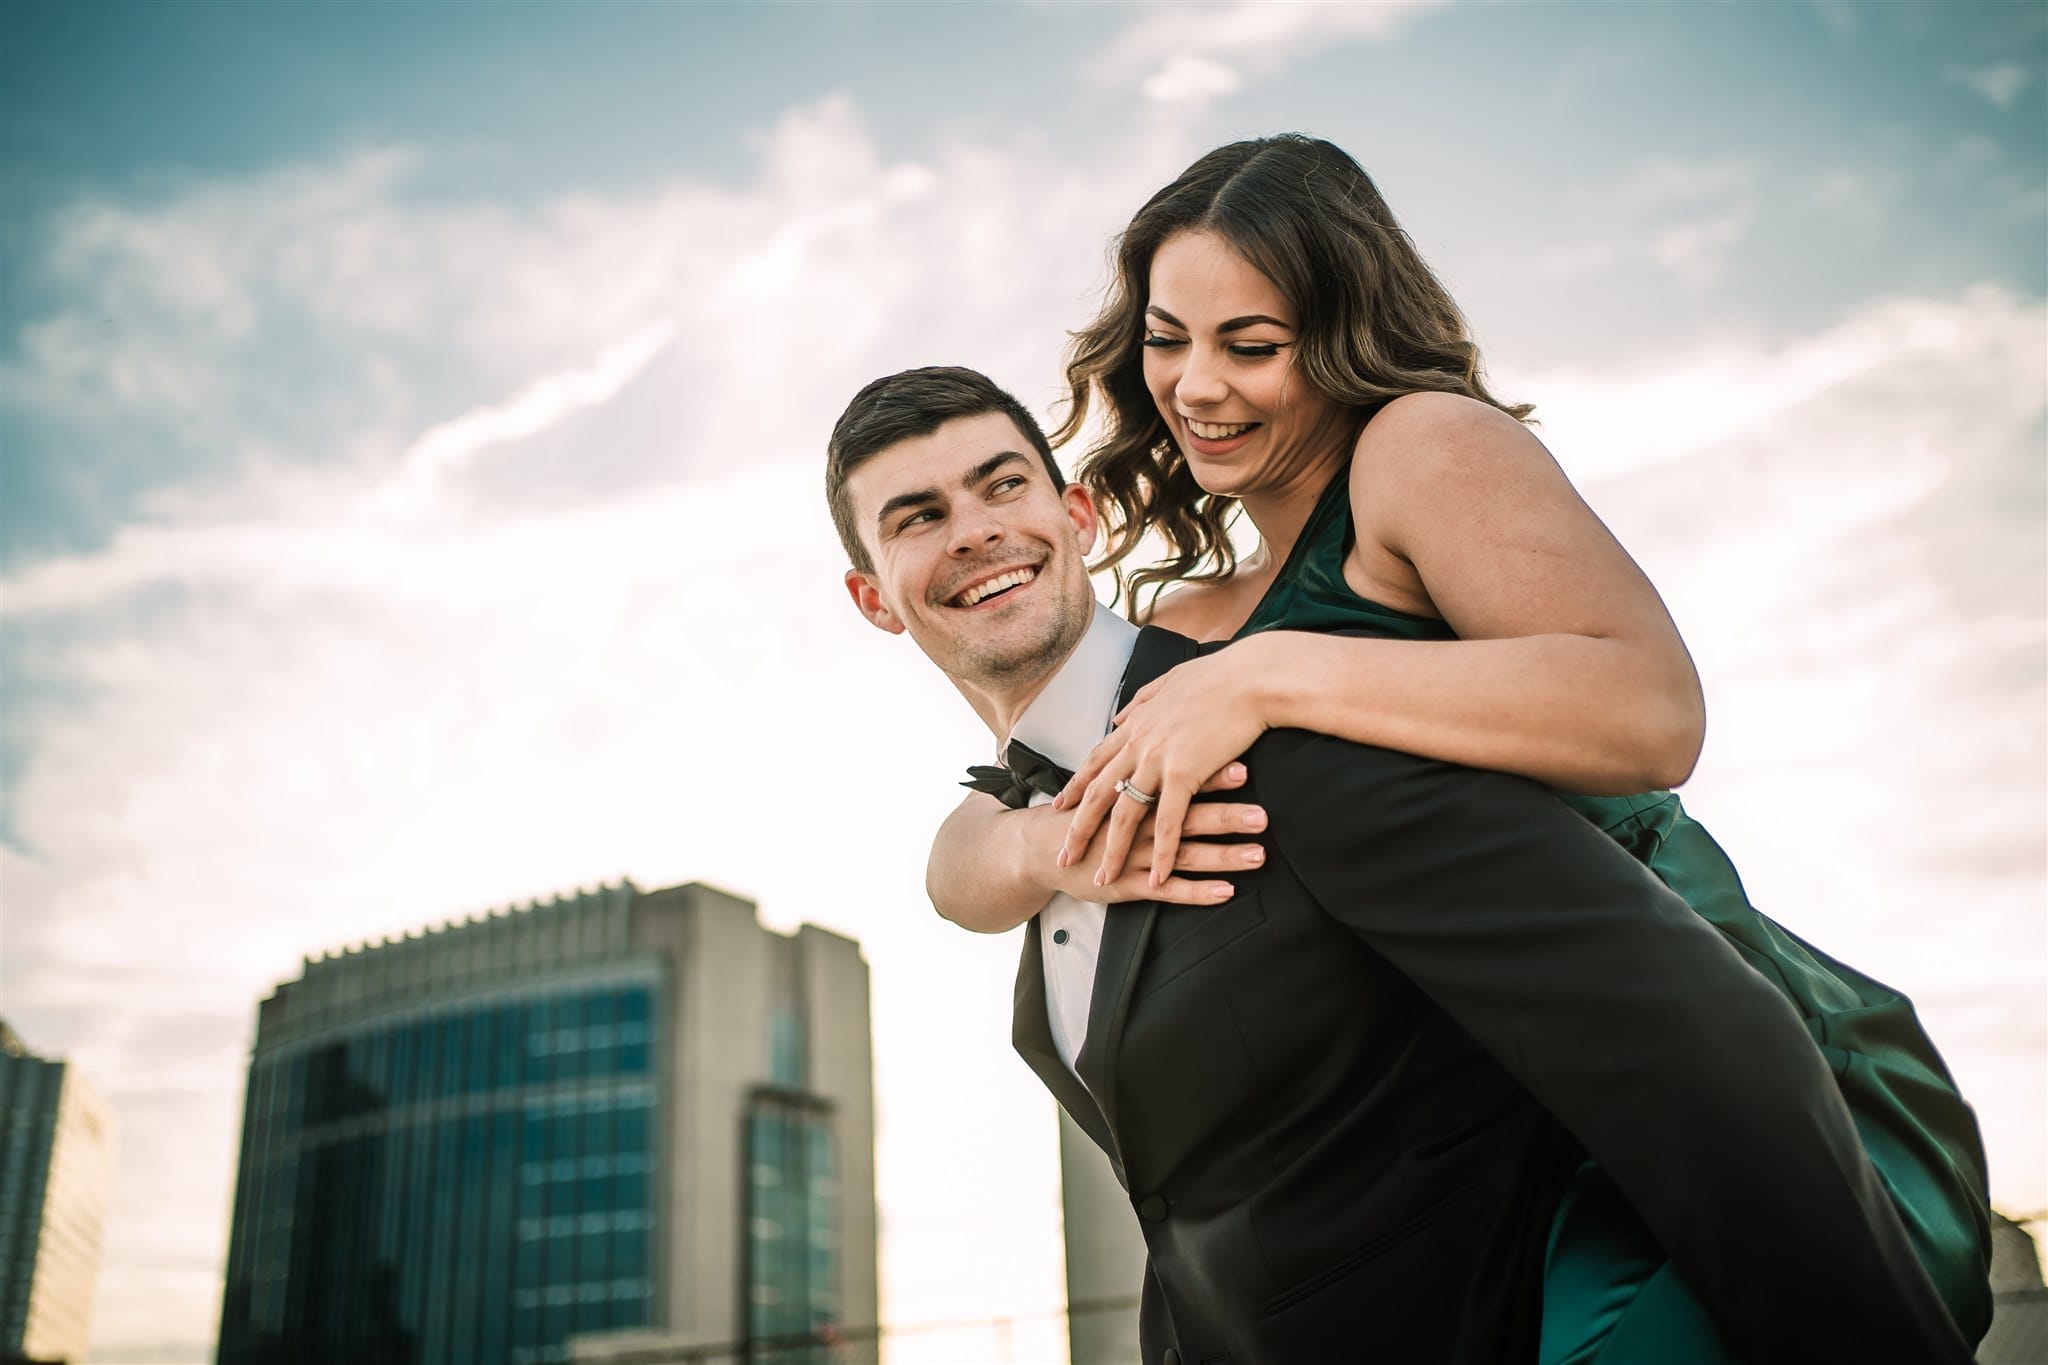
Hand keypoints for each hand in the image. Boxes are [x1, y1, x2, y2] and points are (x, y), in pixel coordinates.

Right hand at [1046, 768, 1266, 903]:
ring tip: (1258, 855)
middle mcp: (1139, 823)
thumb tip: (1151, 721)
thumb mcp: (1105, 775)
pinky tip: (1226, 892)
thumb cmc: (1081, 812)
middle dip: (1227, 817)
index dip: (1211, 774)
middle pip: (1188, 817)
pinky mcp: (1128, 884)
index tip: (1245, 766)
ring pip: (1184, 855)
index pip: (1179, 779)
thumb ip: (1135, 750)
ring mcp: (1135, 856)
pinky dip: (1197, 892)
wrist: (1040, 849)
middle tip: (1263, 815)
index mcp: (1137, 793)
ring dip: (1223, 857)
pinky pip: (1168, 891)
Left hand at [1056, 645, 1271, 887]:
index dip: (1075, 787)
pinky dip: (1162, 853)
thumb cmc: (1219, 678)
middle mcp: (1138, 744)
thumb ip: (1141, 702)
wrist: (1250, 678)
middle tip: (1064, 855)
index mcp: (1136, 725)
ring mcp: (1158, 759)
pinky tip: (1158, 877)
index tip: (1058, 807)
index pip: (1095, 762)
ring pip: (1126, 814)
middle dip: (1078, 829)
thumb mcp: (1168, 682)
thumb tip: (1121, 714)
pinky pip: (1169, 822)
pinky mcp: (1185, 773)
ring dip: (1113, 851)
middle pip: (1098, 794)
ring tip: (1102, 880)